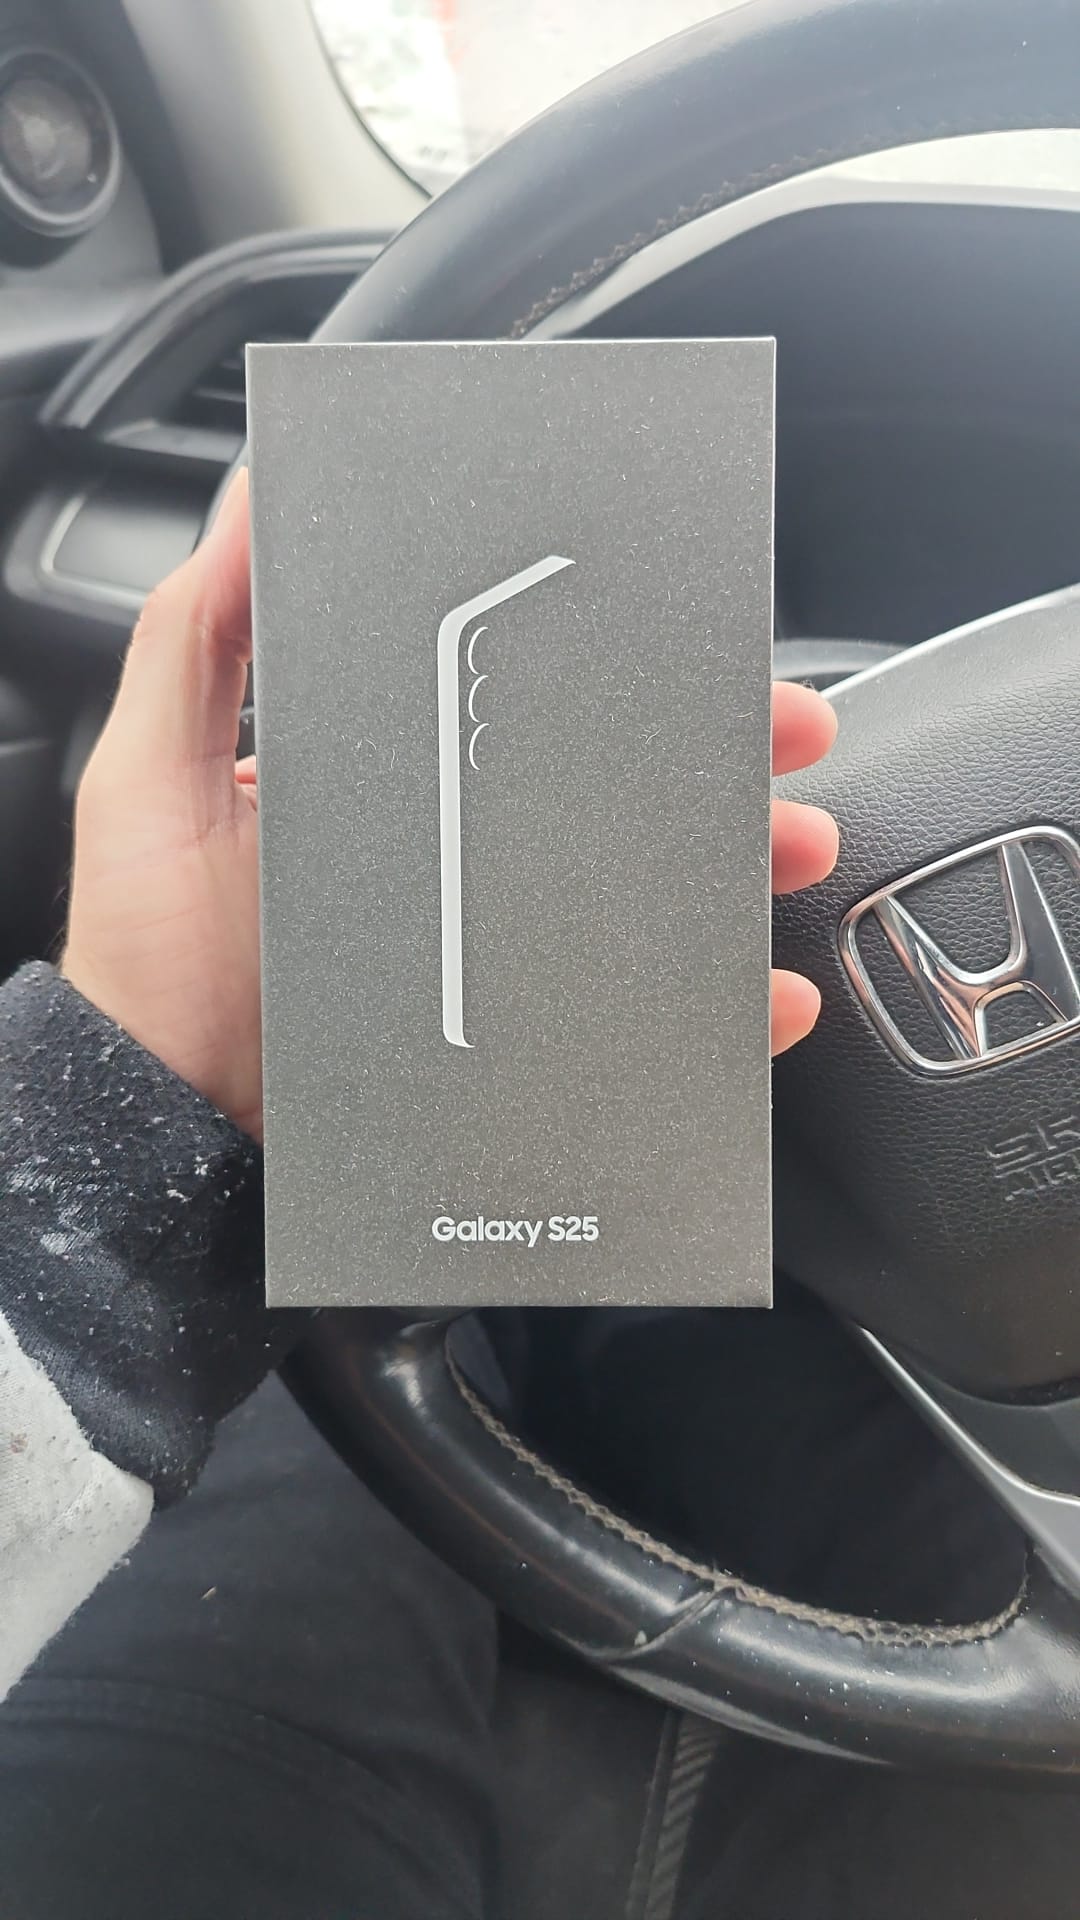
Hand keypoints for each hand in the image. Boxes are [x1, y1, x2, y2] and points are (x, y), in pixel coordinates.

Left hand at [63, 469, 837, 1139]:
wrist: (164, 1125)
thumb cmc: (151, 960)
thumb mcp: (153, 780)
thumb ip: (198, 640)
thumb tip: (254, 496)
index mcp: (397, 786)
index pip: (526, 708)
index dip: (614, 667)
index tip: (689, 631)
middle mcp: (461, 862)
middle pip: (613, 794)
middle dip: (716, 758)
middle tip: (785, 736)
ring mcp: (495, 956)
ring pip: (649, 898)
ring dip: (739, 864)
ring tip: (791, 846)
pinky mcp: (518, 1045)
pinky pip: (640, 1021)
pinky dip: (719, 1010)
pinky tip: (761, 993)